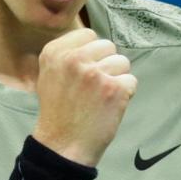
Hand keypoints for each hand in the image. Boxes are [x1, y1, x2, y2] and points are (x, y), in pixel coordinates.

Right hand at [31, 28, 136, 166]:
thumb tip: (93, 42)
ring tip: (101, 97)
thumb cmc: (58, 111)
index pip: (89, 34)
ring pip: (122, 62)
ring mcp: (96, 73)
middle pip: (108, 46)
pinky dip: (125, 94)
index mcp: (55, 52)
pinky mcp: (115, 89)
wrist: (63, 145)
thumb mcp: (49, 74)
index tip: (84, 71)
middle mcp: (74, 59)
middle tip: (94, 87)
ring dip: (117, 78)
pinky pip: (131, 80)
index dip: (92, 53)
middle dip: (106, 63)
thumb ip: (67, 55)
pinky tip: (110, 106)